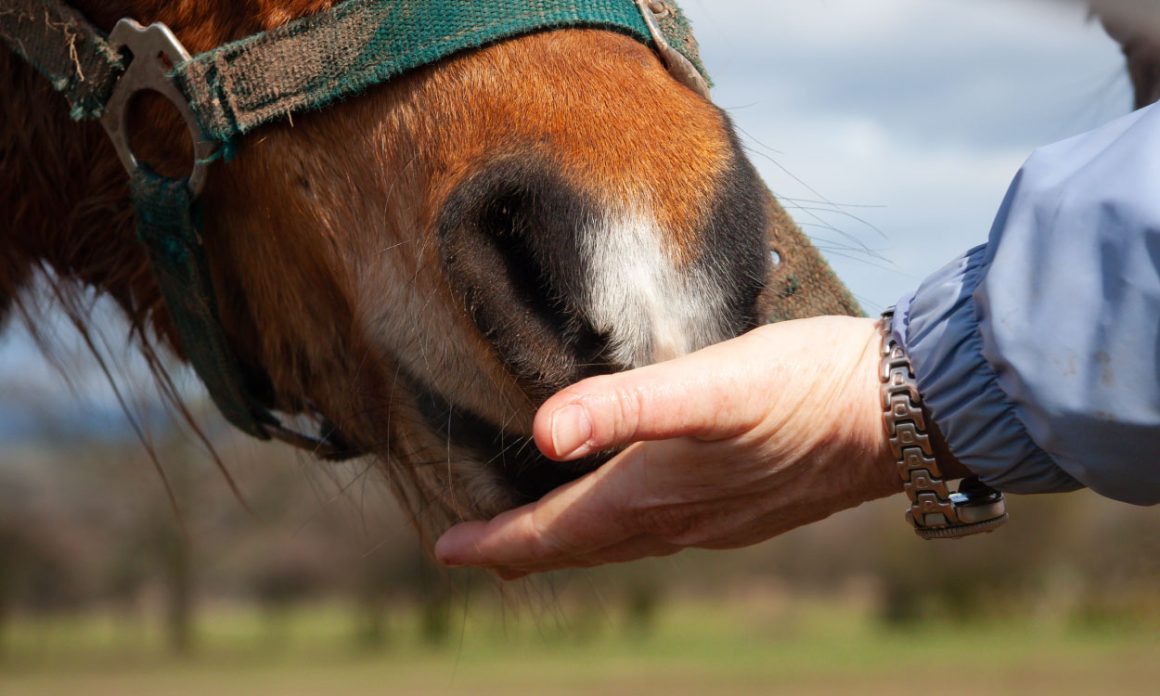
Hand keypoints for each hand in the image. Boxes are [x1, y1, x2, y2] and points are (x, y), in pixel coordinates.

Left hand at [435, 316, 900, 578]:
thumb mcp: (711, 385)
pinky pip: (663, 529)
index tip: (446, 549)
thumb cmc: (808, 388)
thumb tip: (545, 434)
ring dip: (574, 539)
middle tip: (480, 550)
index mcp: (656, 496)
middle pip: (583, 546)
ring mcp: (719, 519)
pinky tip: (637, 504)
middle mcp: (681, 521)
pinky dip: (622, 525)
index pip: (554, 533)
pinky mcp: (750, 504)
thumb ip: (626, 405)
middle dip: (525, 548)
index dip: (496, 544)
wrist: (909, 412)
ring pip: (623, 541)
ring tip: (542, 535)